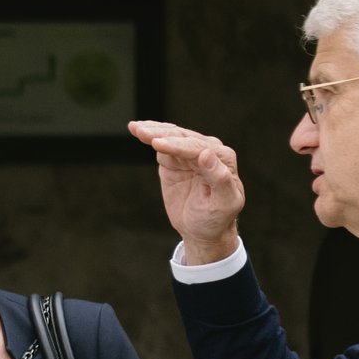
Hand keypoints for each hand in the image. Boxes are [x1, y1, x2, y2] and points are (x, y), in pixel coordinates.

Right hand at [129, 120, 245, 264]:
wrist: (202, 230)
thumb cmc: (216, 218)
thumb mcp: (223, 203)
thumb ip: (219, 178)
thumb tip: (206, 153)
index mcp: (223, 158)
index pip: (197, 148)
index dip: (177, 145)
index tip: (157, 145)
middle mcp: (208, 150)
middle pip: (182, 137)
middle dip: (161, 134)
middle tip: (141, 132)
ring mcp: (189, 153)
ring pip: (171, 136)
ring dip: (153, 130)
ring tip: (135, 127)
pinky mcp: (174, 159)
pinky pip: (162, 143)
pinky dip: (150, 135)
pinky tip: (138, 128)